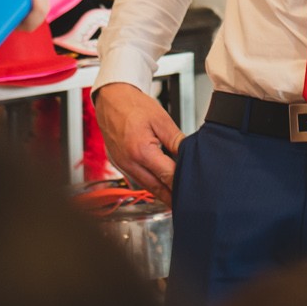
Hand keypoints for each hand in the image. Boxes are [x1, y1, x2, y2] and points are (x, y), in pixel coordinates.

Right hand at [94, 82, 183, 201]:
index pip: (168, 175)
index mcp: (141, 151)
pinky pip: (139, 180)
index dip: (182, 183)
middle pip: (157, 188)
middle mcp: (130, 163)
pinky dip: (152, 185)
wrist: (111, 100)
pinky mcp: (120, 165)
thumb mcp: (161, 119)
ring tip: (180, 200)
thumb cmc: (133, 106)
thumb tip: (191, 154)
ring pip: (147, 187)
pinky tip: (164, 187)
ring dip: (163, 195)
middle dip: (173, 198)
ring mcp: (123, 166)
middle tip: (190, 205)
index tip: (195, 189)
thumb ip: (176, 140)